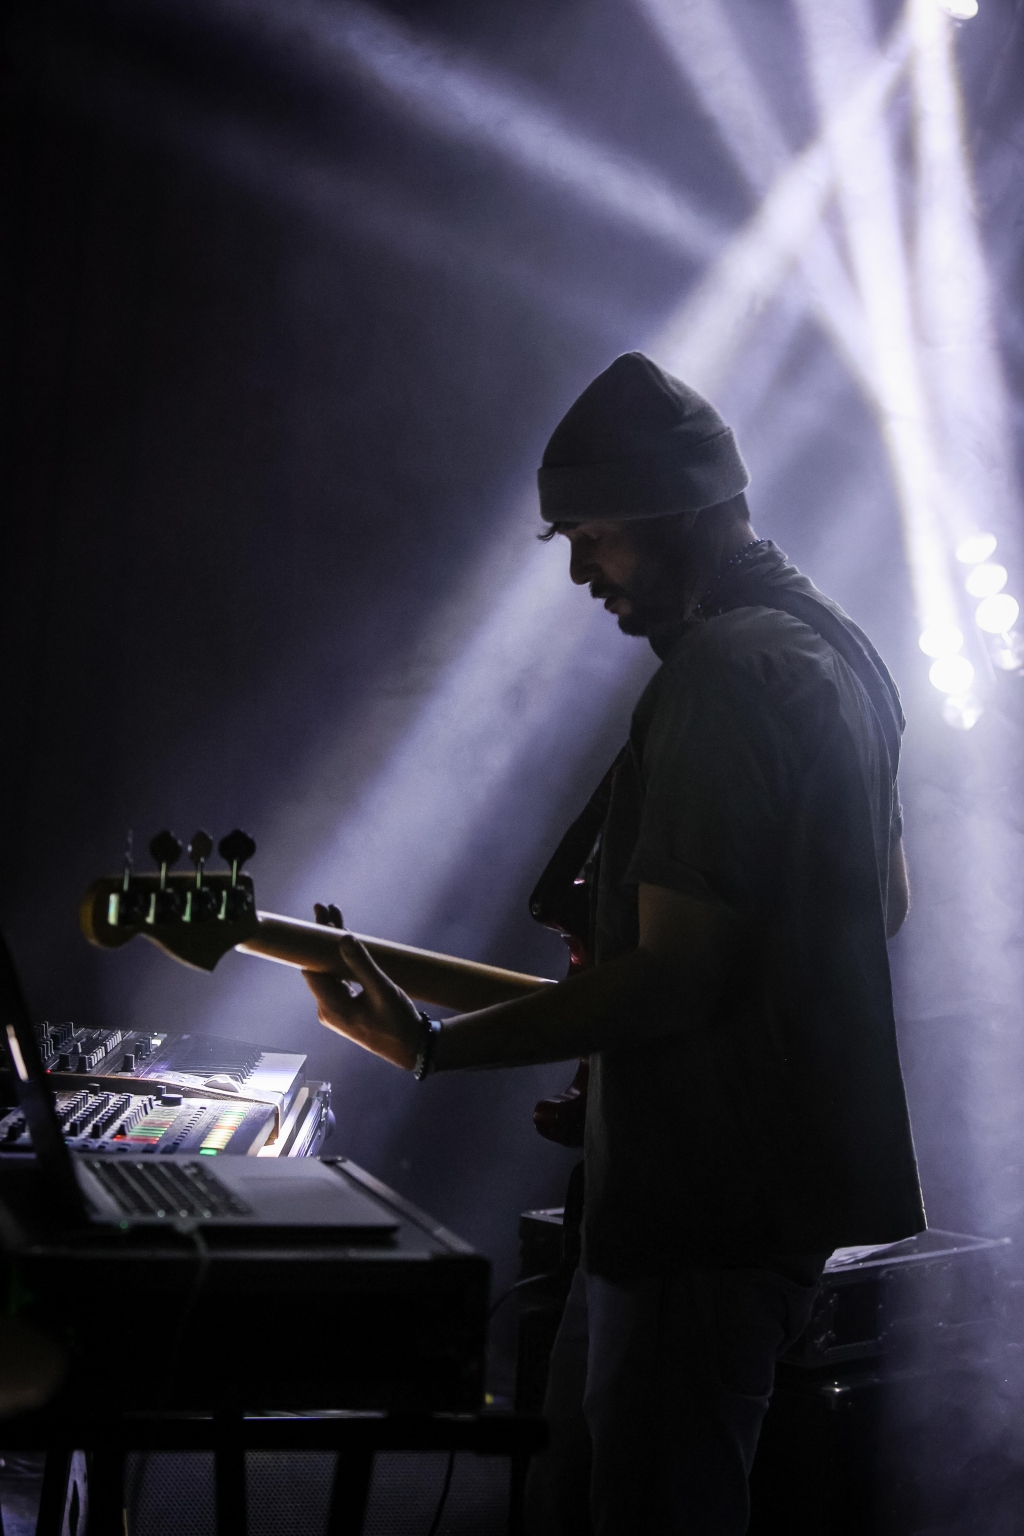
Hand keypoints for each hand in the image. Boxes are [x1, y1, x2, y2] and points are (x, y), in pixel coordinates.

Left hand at [302, 903, 425, 1069]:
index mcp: (331, 1006)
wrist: (412, 1048)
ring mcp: (336, 1009)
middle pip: (319, 966)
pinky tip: (346, 943)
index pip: (312, 967)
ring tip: (335, 917)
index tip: (320, 917)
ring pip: (329, 970)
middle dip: (323, 937)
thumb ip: (362, 964)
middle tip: (325, 908)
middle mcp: (328, 1009)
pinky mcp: (346, 1008)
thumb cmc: (398, 1022)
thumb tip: (344, 938)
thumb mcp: (383, 990)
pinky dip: (342, 960)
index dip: (314, 941)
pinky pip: (339, 979)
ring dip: (333, 945)